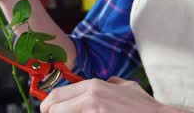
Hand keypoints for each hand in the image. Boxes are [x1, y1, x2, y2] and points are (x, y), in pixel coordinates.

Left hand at [40, 77, 186, 112]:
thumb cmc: (144, 107)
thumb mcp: (126, 87)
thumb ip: (111, 83)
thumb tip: (106, 83)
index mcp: (93, 86)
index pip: (57, 94)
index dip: (48, 105)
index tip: (48, 110)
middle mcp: (90, 96)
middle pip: (53, 106)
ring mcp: (92, 110)